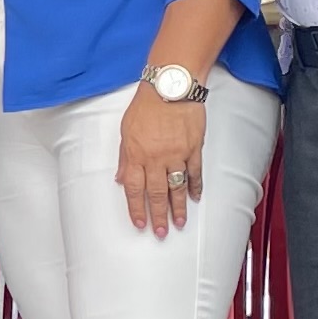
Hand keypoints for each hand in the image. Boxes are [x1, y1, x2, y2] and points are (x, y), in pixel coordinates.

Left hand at [113, 90, 205, 237]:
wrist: (171, 86)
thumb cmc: (146, 105)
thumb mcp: (126, 130)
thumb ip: (125, 157)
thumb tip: (122, 180)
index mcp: (136, 154)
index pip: (135, 189)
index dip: (137, 209)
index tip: (140, 223)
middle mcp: (156, 158)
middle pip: (157, 193)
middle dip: (159, 215)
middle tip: (161, 232)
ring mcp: (177, 155)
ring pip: (177, 188)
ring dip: (178, 208)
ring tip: (179, 223)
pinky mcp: (194, 148)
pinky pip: (195, 173)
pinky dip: (195, 187)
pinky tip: (194, 198)